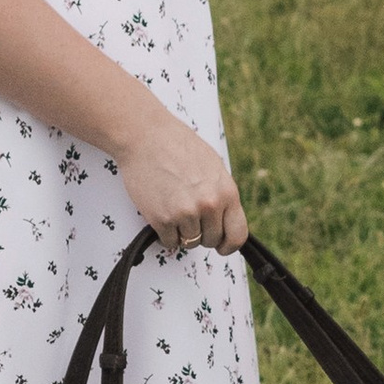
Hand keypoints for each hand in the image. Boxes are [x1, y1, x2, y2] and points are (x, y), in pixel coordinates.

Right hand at [112, 101, 246, 254]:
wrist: (146, 136)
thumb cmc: (177, 146)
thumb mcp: (213, 167)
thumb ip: (221, 194)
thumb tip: (225, 218)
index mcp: (226, 192)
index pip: (237, 235)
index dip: (229, 245)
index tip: (221, 247)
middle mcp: (209, 205)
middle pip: (211, 240)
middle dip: (202, 233)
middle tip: (190, 218)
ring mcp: (185, 214)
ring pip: (189, 242)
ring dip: (182, 232)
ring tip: (174, 209)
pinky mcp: (162, 219)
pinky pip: (169, 242)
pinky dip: (165, 233)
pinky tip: (162, 214)